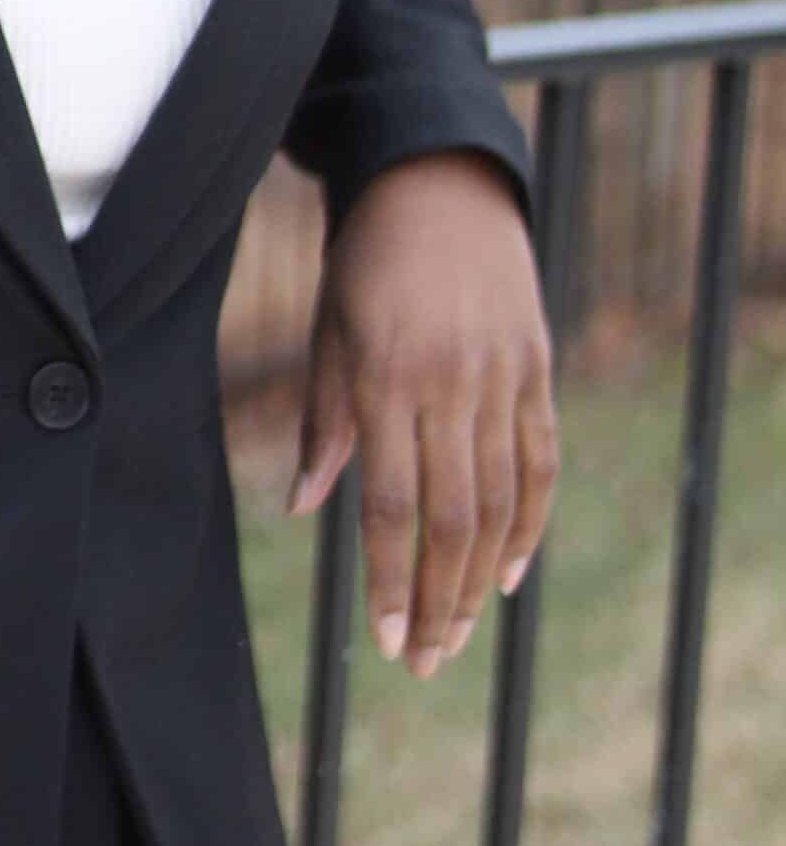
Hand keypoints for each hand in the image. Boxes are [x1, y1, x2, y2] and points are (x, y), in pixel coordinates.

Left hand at [287, 152, 558, 676]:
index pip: (394, 506)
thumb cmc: (366, 257)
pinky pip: (540, 463)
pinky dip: (528, 523)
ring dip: (476, 580)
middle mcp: (450, 384)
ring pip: (498, 503)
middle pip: (451, 520)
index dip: (390, 581)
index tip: (386, 643)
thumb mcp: (330, 329)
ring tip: (456, 637)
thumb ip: (325, 422)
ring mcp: (502, 378)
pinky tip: (505, 573)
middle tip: (424, 664)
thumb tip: (305, 509)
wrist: (440, 181)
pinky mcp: (537, 369)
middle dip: (435, 603)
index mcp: (387, 377)